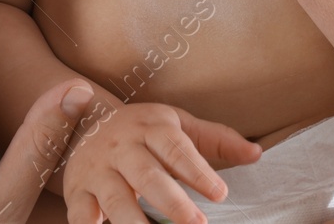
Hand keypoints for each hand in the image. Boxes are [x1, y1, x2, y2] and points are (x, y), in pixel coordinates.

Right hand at [60, 101, 260, 223]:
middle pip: (148, 175)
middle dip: (172, 202)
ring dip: (135, 222)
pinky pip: (81, 213)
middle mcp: (122, 146)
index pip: (177, 149)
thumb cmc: (143, 131)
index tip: (220, 195)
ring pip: (116, 198)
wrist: (85, 121)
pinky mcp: (76, 190)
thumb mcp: (178, 126)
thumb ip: (216, 140)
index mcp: (151, 127)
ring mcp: (97, 169)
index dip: (198, 172)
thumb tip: (256, 154)